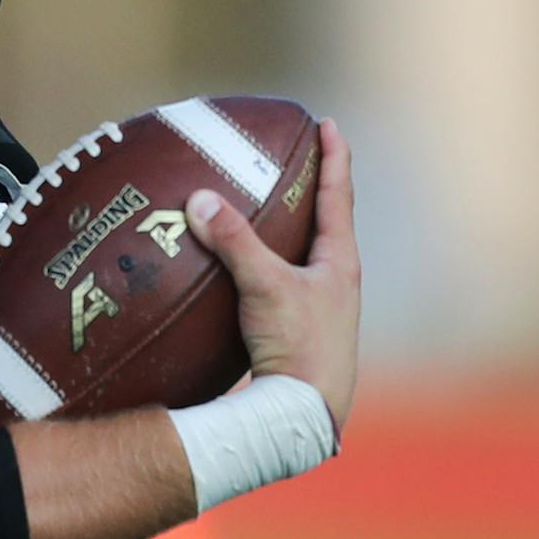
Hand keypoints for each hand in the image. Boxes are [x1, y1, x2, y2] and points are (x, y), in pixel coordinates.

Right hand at [186, 118, 362, 432]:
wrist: (304, 414)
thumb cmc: (300, 347)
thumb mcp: (266, 287)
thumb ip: (234, 241)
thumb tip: (199, 198)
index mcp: (339, 263)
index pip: (339, 195)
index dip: (334, 157)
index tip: (328, 124)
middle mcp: (333, 282)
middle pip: (323, 222)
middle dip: (307, 189)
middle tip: (288, 159)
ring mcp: (315, 308)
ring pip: (298, 256)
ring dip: (281, 230)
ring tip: (256, 208)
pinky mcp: (292, 331)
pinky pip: (273, 284)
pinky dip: (255, 266)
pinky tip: (228, 271)